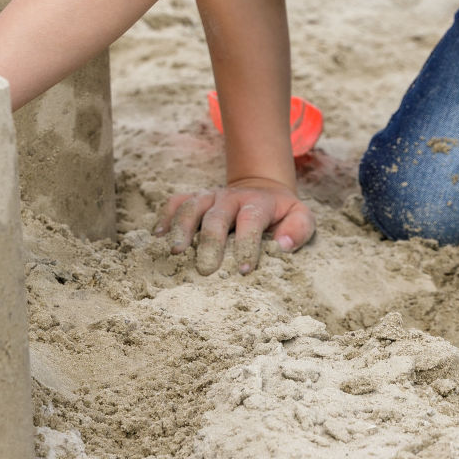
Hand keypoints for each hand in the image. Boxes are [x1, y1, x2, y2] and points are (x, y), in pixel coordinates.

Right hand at [154, 176, 313, 275]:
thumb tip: (284, 246)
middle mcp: (230, 197)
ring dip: (182, 228)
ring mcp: (209, 196)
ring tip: (175, 251)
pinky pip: (176, 202)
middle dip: (210, 243)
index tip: (244, 270)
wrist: (261, 187)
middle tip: (206, 271)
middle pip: (216, 217)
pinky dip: (165, 216)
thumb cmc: (282, 212)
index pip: (251, 221)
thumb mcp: (301, 216)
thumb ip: (299, 229)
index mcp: (257, 203)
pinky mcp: (194, 198)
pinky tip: (157, 235)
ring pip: (191, 206)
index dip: (247, 244)